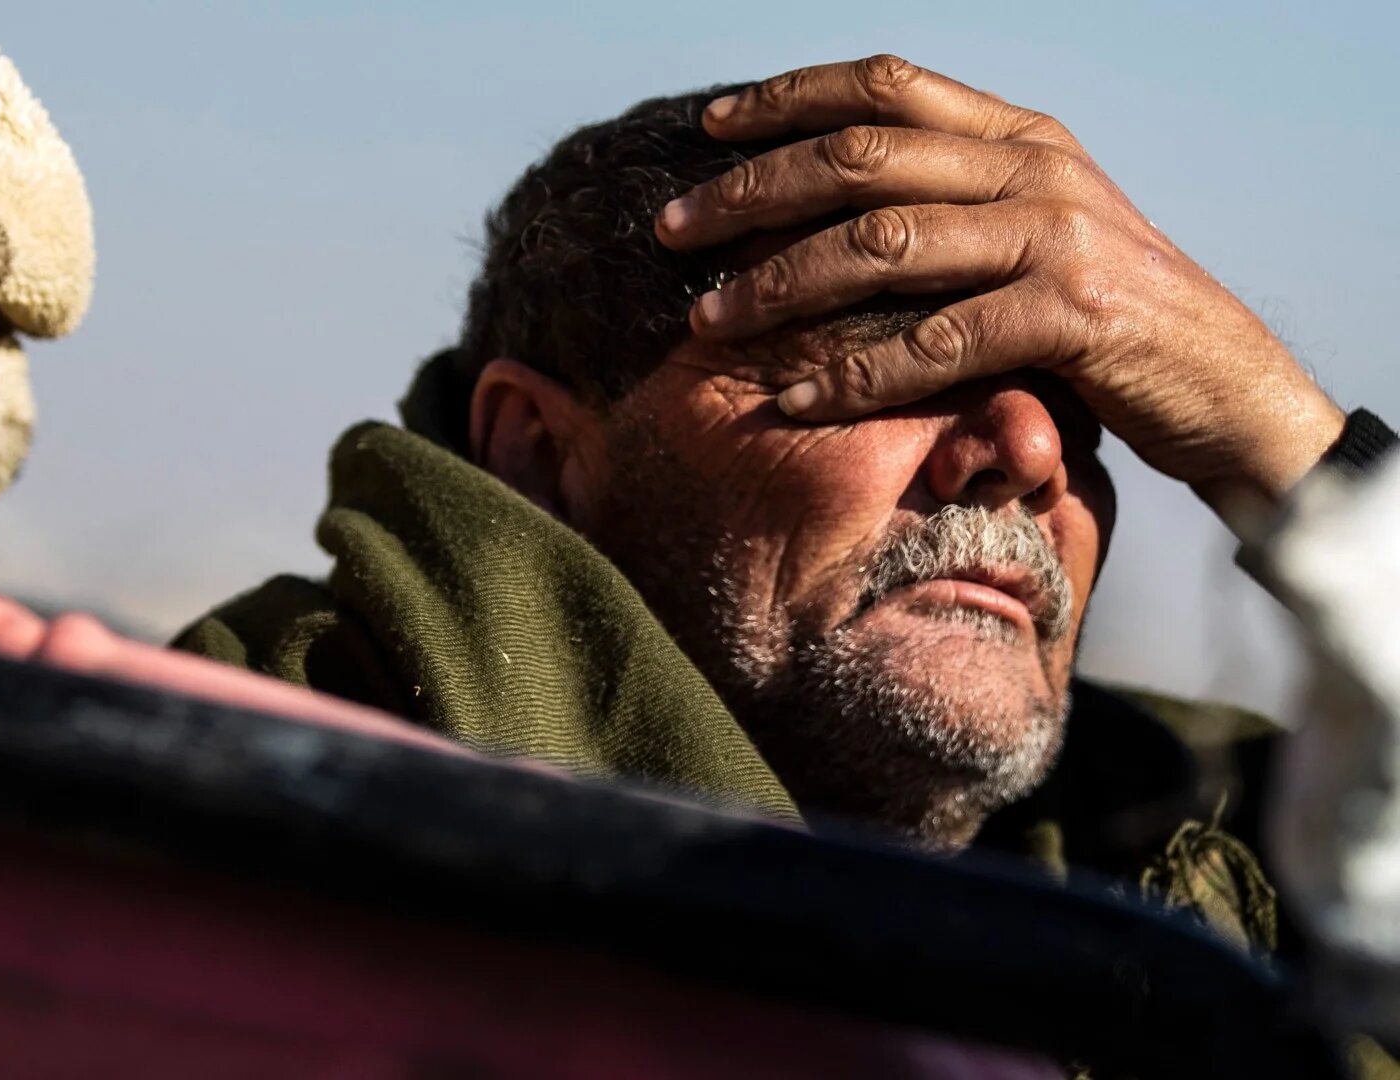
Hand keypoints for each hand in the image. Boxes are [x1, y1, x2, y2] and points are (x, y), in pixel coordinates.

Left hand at [656, 55, 1344, 513]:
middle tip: (671, 230)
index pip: (885, 86)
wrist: (1222, 384)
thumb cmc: (1105, 317)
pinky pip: (933, 344)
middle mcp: (1035, 169)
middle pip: (860, 158)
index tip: (712, 127)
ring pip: (883, 245)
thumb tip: (833, 200)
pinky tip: (794, 399)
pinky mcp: (1071, 317)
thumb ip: (953, 202)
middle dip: (751, 193)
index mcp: (1019, 135)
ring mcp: (1056, 237)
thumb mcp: (1034, 230)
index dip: (789, 99)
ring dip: (780, 284)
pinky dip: (853, 375)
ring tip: (708, 320)